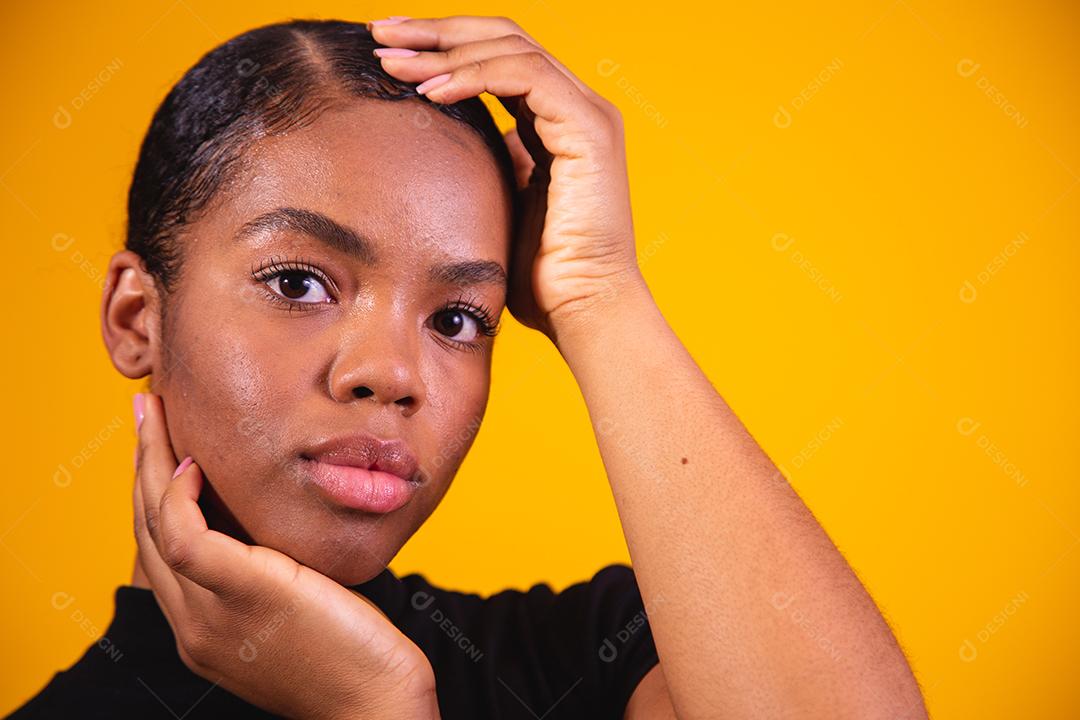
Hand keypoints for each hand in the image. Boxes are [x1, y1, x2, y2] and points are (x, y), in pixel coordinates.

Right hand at [132, 393, 439, 719]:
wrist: (378, 705)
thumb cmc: (355, 655)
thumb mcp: (297, 611)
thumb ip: (272, 576)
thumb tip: (275, 526)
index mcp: (202, 629)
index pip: (159, 552)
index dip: (152, 495)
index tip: (160, 448)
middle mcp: (192, 625)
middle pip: (146, 531)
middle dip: (140, 465)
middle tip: (144, 411)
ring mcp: (209, 615)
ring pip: (154, 524)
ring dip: (149, 460)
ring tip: (153, 411)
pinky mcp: (242, 594)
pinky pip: (186, 535)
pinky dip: (179, 494)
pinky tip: (193, 462)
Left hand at [369, 14, 647, 338]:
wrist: (582, 312)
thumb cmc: (541, 278)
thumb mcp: (497, 206)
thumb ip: (481, 167)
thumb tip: (439, 145)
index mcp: (556, 121)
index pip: (496, 58)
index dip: (442, 47)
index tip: (387, 52)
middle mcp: (577, 107)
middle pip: (502, 38)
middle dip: (437, 31)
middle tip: (380, 31)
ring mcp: (587, 113)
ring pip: (510, 48)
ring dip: (445, 50)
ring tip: (393, 62)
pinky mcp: (589, 128)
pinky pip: (523, 77)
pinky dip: (473, 76)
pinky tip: (431, 91)